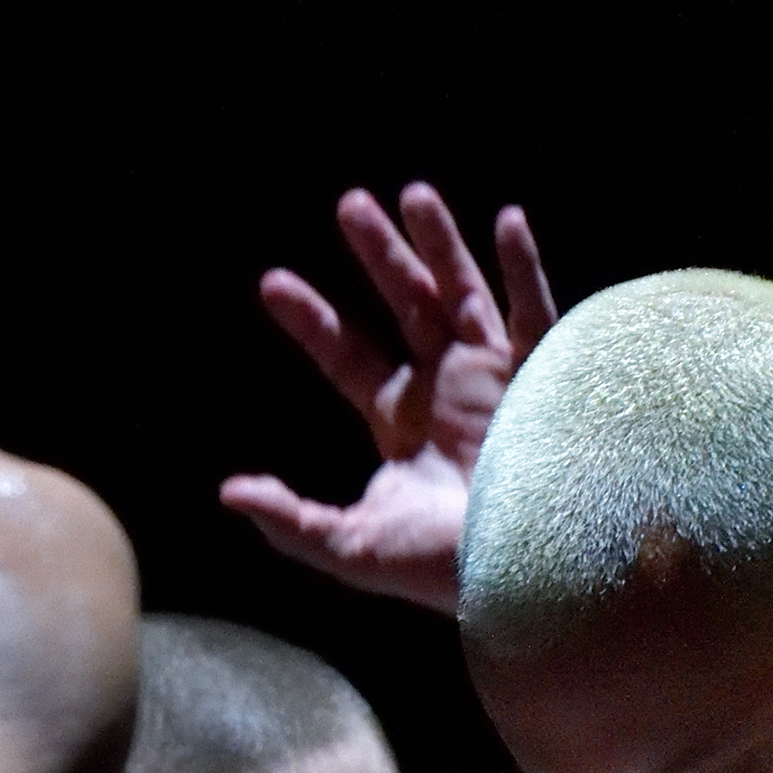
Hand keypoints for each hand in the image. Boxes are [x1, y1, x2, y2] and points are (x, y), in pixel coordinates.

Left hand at [234, 187, 555, 614]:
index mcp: (402, 422)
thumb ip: (293, 520)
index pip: (348, 357)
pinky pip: (535, 313)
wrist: (529, 577)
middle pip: (407, 306)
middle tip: (349, 205)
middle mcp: (448, 390)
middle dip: (379, 256)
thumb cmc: (445, 571)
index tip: (271, 284)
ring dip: (441, 245)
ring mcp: (498, 380)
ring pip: (464, 294)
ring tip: (412, 195)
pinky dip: (524, 268)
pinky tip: (507, 221)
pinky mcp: (545, 380)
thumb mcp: (356, 548)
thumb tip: (228, 492)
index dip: (312, 321)